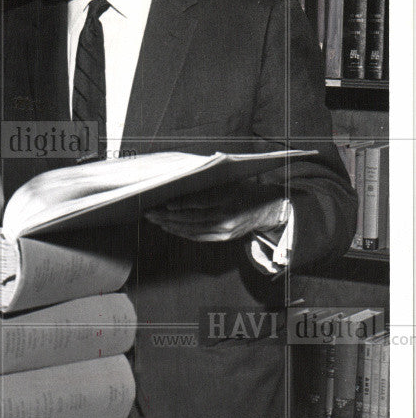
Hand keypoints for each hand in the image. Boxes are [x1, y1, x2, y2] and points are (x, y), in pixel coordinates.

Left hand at [145, 183, 287, 242]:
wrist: (267, 208)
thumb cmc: (244, 189)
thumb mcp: (229, 181)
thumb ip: (208, 182)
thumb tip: (181, 180)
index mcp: (228, 197)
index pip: (200, 202)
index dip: (181, 204)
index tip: (164, 203)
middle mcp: (226, 216)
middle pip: (191, 218)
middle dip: (167, 216)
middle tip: (150, 213)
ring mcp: (225, 230)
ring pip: (192, 229)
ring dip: (170, 226)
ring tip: (155, 221)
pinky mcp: (223, 237)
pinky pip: (198, 237)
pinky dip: (182, 232)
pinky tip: (169, 228)